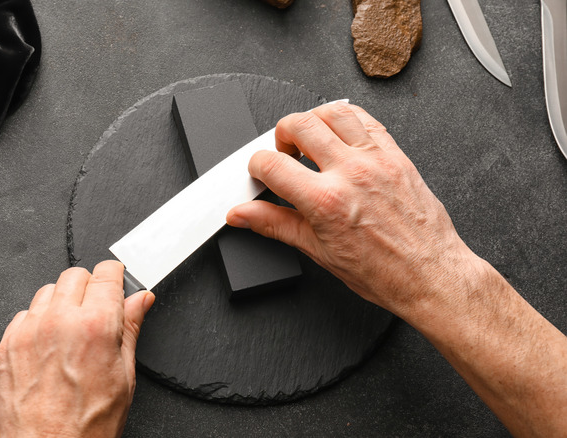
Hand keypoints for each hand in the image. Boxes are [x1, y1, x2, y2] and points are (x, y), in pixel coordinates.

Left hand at [0, 261, 154, 437]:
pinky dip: (39, 321)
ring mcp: (29, 331)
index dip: (116, 276)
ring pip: (48, 290)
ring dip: (63, 302)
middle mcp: (59, 321)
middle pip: (76, 274)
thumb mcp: (125, 376)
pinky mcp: (8, 343)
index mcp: (95, 326)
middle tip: (97, 313)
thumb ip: (131, 328)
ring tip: (72, 332)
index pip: (106, 273)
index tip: (117, 283)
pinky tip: (50, 346)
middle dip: (90, 287)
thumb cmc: (86, 427)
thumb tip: (140, 300)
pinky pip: (25, 313)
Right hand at [228, 103, 566, 435]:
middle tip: (285, 156)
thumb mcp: (317, 252)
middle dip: (281, 136)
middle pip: (298, 125)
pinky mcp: (396, 156)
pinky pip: (367, 119)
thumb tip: (242, 215)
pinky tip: (341, 137)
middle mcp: (350, 173)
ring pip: (333, 111)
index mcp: (325, 201)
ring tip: (311, 141)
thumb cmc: (382, 272)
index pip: (271, 164)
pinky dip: (347, 120)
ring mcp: (376, 160)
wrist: (430, 275)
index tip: (261, 174)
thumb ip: (274, 224)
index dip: (256, 167)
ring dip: (313, 120)